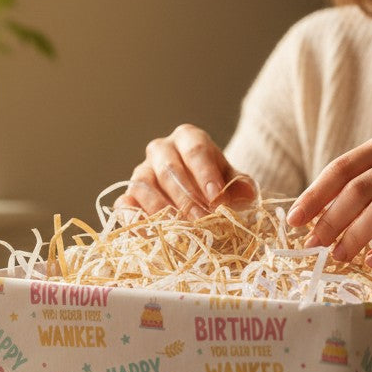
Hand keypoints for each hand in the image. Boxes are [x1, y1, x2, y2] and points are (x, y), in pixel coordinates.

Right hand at [115, 124, 256, 216]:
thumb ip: (239, 184)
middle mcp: (161, 150)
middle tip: (203, 220)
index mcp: (188, 138)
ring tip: (180, 230)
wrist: (197, 194)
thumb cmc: (216, 182)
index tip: (217, 199)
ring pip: (143, 185)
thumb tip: (247, 192)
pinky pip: (124, 205)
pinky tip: (150, 233)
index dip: (205, 174)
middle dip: (187, 198)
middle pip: (169, 169)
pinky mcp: (129, 195)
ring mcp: (141, 172)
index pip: (195, 150)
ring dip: (162, 210)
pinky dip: (134, 219)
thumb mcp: (231, 180)